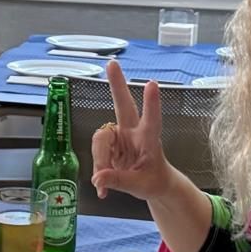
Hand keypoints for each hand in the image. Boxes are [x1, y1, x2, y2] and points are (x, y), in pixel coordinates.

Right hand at [92, 58, 174, 200]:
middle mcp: (133, 132)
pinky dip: (97, 170)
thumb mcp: (139, 186)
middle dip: (117, 85)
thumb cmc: (154, 181)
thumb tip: (98, 178)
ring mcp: (120, 136)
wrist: (155, 185)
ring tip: (104, 182)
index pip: (152, 120)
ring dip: (99, 159)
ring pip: (100, 139)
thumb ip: (119, 180)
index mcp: (149, 140)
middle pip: (124, 105)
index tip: (152, 84)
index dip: (151, 103)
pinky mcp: (109, 145)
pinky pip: (96, 153)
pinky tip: (102, 186)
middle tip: (112, 64)